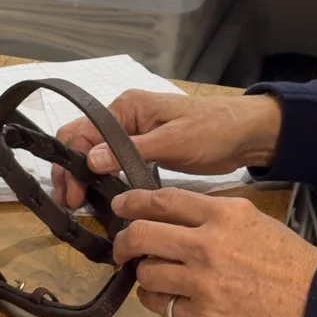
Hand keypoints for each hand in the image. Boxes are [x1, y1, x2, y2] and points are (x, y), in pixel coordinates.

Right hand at [50, 89, 281, 211]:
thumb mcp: (173, 141)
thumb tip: (90, 161)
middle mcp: (124, 119)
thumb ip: (130, 150)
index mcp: (126, 108)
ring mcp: (133, 136)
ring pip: (96, 156)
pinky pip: (114, 165)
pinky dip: (104, 181)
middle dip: (73, 173)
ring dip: (85, 179)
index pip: (82, 132)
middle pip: (83, 144)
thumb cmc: (212, 130)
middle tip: (71, 207)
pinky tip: (102, 201)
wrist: (245, 134)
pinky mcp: (145, 152)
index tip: (72, 196)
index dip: (72, 164)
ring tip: (80, 208)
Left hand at [112, 188, 316, 316]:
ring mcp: (203, 283)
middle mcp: (208, 244)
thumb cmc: (293, 266)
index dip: (134, 202)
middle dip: (123, 242)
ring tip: (155, 280)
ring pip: (147, 274)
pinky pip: (163, 307)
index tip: (122, 207)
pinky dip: (160, 304)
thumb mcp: (256, 224)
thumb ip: (217, 219)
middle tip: (121, 249)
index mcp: (225, 214)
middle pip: (142, 234)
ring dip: (145, 277)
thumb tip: (179, 221)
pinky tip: (170, 302)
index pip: (163, 199)